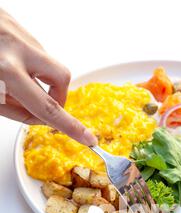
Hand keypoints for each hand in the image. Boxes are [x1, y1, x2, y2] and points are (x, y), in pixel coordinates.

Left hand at [0, 8, 96, 145]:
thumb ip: (14, 110)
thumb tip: (40, 117)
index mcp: (6, 71)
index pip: (47, 107)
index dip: (70, 126)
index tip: (88, 138)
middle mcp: (17, 49)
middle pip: (62, 77)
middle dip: (59, 95)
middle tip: (42, 104)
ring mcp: (18, 32)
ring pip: (46, 63)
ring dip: (38, 78)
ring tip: (11, 82)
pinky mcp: (15, 22)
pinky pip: (33, 50)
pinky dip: (27, 64)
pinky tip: (6, 66)